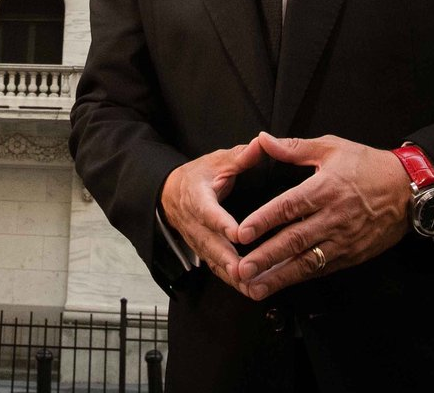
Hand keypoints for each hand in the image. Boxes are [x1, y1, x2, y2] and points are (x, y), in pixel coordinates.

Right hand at [160, 139, 264, 290]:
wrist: (171, 193)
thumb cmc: (199, 175)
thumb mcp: (218, 160)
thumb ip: (241, 156)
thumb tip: (262, 142)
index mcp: (197, 197)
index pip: (208, 211)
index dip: (221, 223)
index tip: (237, 234)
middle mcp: (194, 223)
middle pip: (209, 243)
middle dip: (226, 259)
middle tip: (244, 271)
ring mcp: (197, 241)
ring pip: (213, 261)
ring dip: (230, 276)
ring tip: (251, 287)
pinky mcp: (203, 252)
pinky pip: (217, 269)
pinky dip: (232, 282)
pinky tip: (250, 290)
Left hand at [233, 132, 410, 300]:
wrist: (408, 190)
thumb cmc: (368, 165)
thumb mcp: (332, 147)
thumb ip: (294, 147)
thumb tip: (263, 139)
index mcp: (325, 188)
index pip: (289, 207)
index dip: (264, 220)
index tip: (242, 233)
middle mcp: (333, 217)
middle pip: (294, 240)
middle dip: (266, 257)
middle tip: (241, 269)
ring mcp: (343, 240)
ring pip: (306, 262)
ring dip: (279, 276)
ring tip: (254, 287)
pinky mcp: (351, 255)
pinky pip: (322, 268)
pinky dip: (301, 277)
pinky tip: (282, 284)